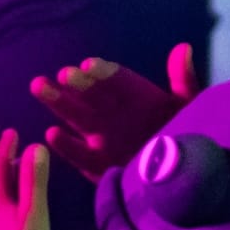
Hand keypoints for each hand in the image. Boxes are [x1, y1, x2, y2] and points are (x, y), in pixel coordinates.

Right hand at [31, 43, 204, 176]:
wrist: (185, 181)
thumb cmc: (189, 136)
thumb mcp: (189, 108)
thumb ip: (184, 81)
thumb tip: (182, 48)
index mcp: (136, 97)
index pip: (116, 80)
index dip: (102, 72)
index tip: (88, 65)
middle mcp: (115, 115)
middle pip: (92, 95)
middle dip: (77, 85)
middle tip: (63, 75)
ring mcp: (104, 139)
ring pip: (78, 118)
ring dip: (59, 103)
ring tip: (39, 86)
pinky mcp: (99, 165)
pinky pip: (80, 156)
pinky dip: (67, 146)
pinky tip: (52, 134)